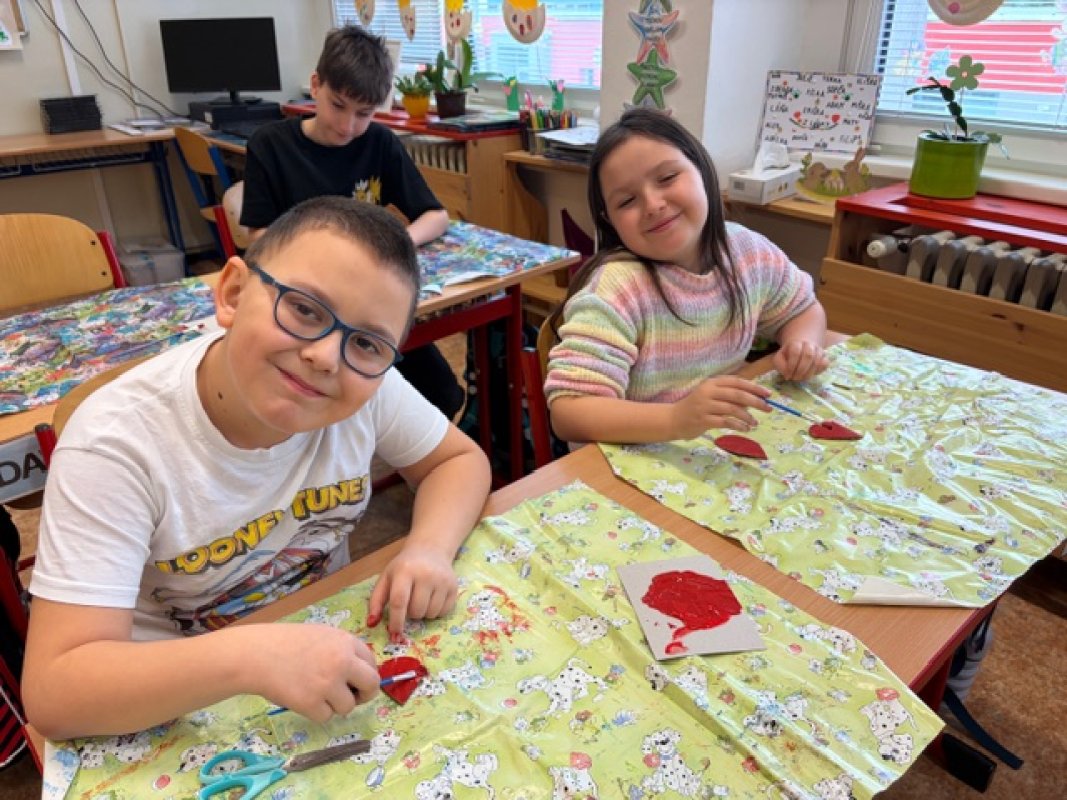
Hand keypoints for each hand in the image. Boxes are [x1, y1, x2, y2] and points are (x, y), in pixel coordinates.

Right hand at [244, 623, 378, 721]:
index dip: (365, 675)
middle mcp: (342, 661)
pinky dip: (315, 712)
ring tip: (315, 693)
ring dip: (335, 705)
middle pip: (372, 685)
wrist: (256, 654)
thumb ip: (342, 651)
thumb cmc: (285, 643)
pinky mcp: (312, 703)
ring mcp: (328, 683)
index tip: (357, 682)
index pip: (372, 663)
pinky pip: (325, 717)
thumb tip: (360, 675)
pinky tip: (302, 698)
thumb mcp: (321, 636)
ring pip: (348, 707)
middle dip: (364, 695)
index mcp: (346, 642)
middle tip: (352, 697)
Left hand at [367, 545, 458, 636]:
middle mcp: (426, 574)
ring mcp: (442, 580)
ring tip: (421, 598)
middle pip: (416, 611)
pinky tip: (433, 598)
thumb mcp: (386, 578)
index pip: (399, 601)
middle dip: (410, 614)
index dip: (396, 621)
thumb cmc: (404, 567)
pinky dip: (436, 611)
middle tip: (409, 601)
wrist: (430, 550)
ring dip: (423, 613)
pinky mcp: (454, 587)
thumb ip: (376, 601)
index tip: (394, 634)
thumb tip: (371, 624)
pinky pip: (443, 612)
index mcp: (405, 570)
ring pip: (430, 614)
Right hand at [669, 375, 770, 439]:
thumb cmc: (696, 407)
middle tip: (768, 409)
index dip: (754, 387)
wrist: (673, 419)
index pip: (737, 382)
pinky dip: (738, 425)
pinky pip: (726, 422)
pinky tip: (745, 429)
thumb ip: (729, 395)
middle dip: (755, 402)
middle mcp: (708, 392)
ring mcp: (705, 406)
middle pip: (737, 394)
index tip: (768, 394)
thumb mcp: (711, 395)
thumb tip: (753, 400)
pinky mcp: (703, 420)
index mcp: (712, 383)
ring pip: (733, 409)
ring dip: (747, 417)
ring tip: (755, 423)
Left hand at [774, 340, 828, 381]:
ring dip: (809, 373)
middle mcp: (809, 344)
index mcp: (795, 343)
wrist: (801, 345)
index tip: (788, 375)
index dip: (792, 365)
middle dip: (801, 370)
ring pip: (817, 361)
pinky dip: (819, 371)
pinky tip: (811, 374)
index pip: (795, 352)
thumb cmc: (788, 355)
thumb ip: (780, 364)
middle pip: (808, 355)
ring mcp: (818, 350)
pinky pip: (825, 363)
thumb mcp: (779, 357)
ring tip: (802, 378)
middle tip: (795, 379)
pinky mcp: (824, 356)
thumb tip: (787, 374)